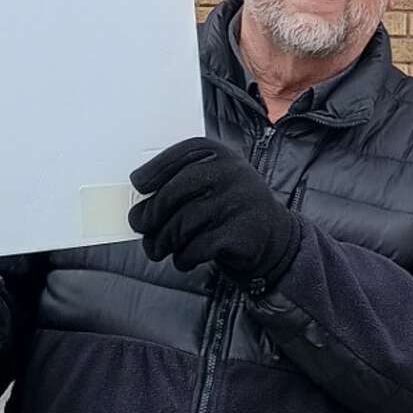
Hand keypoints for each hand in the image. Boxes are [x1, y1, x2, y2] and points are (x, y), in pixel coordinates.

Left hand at [130, 139, 300, 290]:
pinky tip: (185, 258)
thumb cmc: (229, 209)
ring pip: (180, 226)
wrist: (273, 237)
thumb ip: (179, 184)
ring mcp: (237, 202)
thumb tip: (138, 205)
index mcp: (221, 155)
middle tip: (141, 226)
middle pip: (172, 194)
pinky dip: (183, 257)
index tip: (138, 185)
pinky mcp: (239, 233)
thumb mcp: (211, 183)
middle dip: (150, 215)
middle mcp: (230, 173)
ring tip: (159, 248)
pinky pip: (195, 248)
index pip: (180, 155)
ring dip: (163, 242)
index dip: (154, 170)